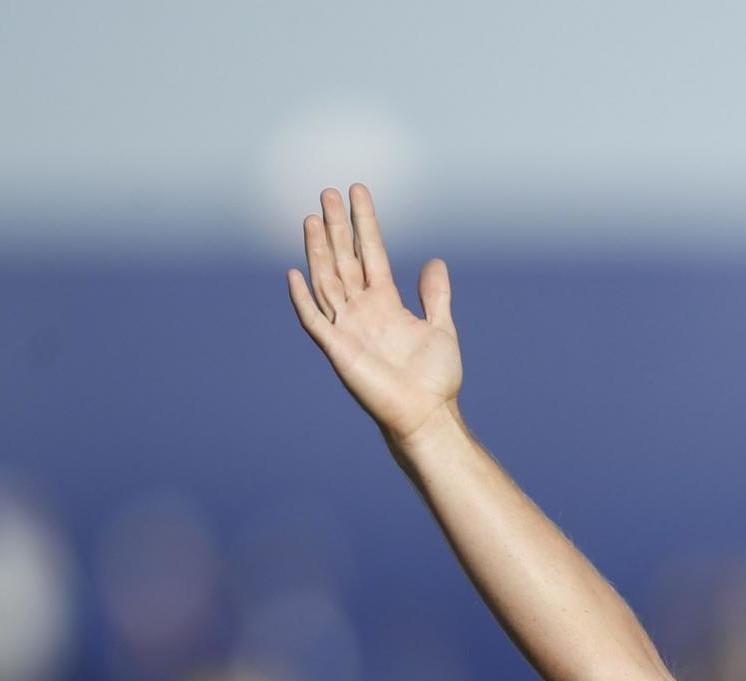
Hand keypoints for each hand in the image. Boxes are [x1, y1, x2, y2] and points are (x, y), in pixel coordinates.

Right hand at [286, 185, 462, 447]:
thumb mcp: (441, 328)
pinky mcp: (338, 349)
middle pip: (344, 259)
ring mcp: (347, 327)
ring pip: (327, 280)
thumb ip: (435, 296)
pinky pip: (314, 320)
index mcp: (385, 302)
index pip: (370, 252)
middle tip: (328, 192)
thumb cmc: (435, 378)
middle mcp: (362, 310)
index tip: (358, 191)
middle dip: (336, 227)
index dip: (364, 223)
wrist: (427, 414)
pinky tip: (294, 274)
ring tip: (312, 218)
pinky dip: (303, 299)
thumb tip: (434, 262)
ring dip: (318, 250)